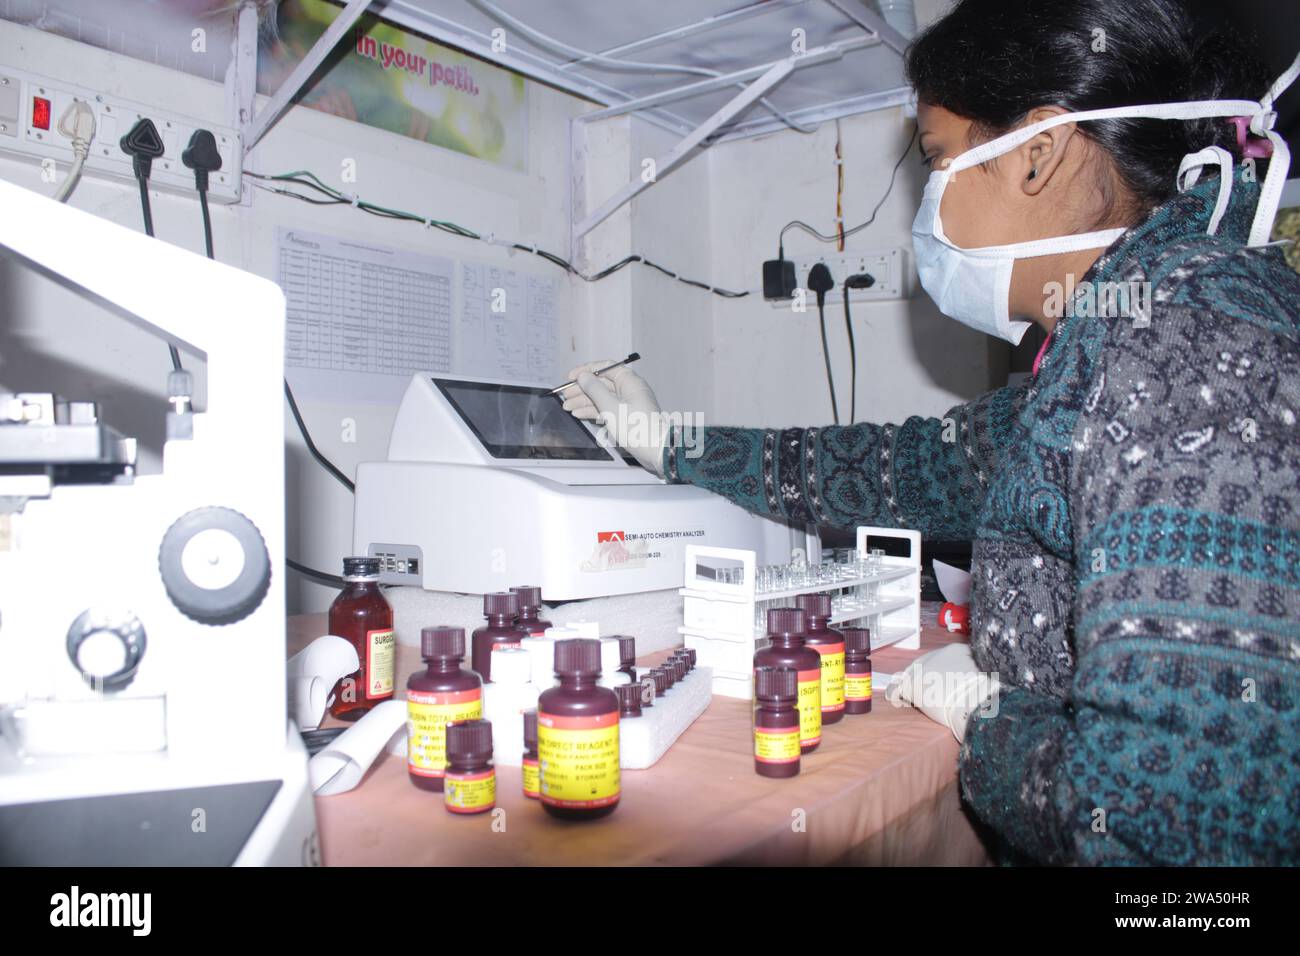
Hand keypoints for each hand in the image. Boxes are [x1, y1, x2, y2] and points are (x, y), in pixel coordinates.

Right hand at [559, 359, 667, 475]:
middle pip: (601, 383)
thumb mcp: (610, 407)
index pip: (606, 367)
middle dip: (582, 388)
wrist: (655, 451)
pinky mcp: (625, 417)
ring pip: (601, 397)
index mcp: (629, 381)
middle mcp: (629, 390)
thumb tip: (583, 376)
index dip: (587, 370)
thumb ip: (595, 390)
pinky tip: (578, 414)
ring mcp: (627, 404)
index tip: (570, 377)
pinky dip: (593, 411)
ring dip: (584, 401)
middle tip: (564, 395)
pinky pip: (606, 409)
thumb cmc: (637, 428)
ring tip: (567, 406)